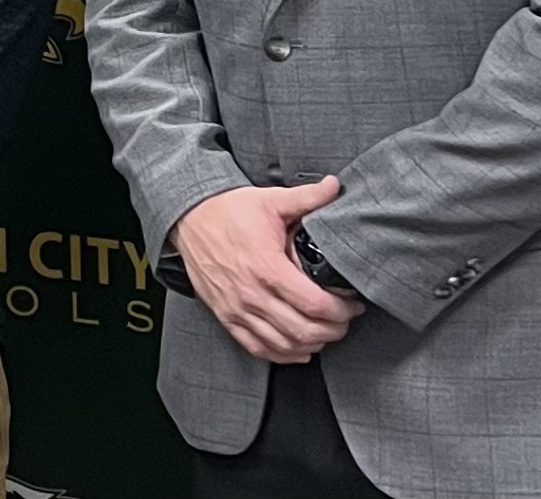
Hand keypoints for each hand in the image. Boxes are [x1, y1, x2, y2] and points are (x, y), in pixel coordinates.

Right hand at [174, 177, 364, 363]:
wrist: (187, 219)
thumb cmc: (227, 210)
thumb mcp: (269, 200)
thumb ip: (307, 197)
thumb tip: (335, 185)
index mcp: (266, 267)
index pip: (314, 305)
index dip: (342, 311)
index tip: (353, 306)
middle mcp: (250, 293)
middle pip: (302, 330)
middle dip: (332, 330)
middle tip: (344, 321)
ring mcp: (235, 308)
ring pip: (282, 344)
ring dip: (310, 344)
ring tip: (325, 332)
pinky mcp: (225, 315)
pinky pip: (256, 347)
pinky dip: (281, 354)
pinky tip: (298, 348)